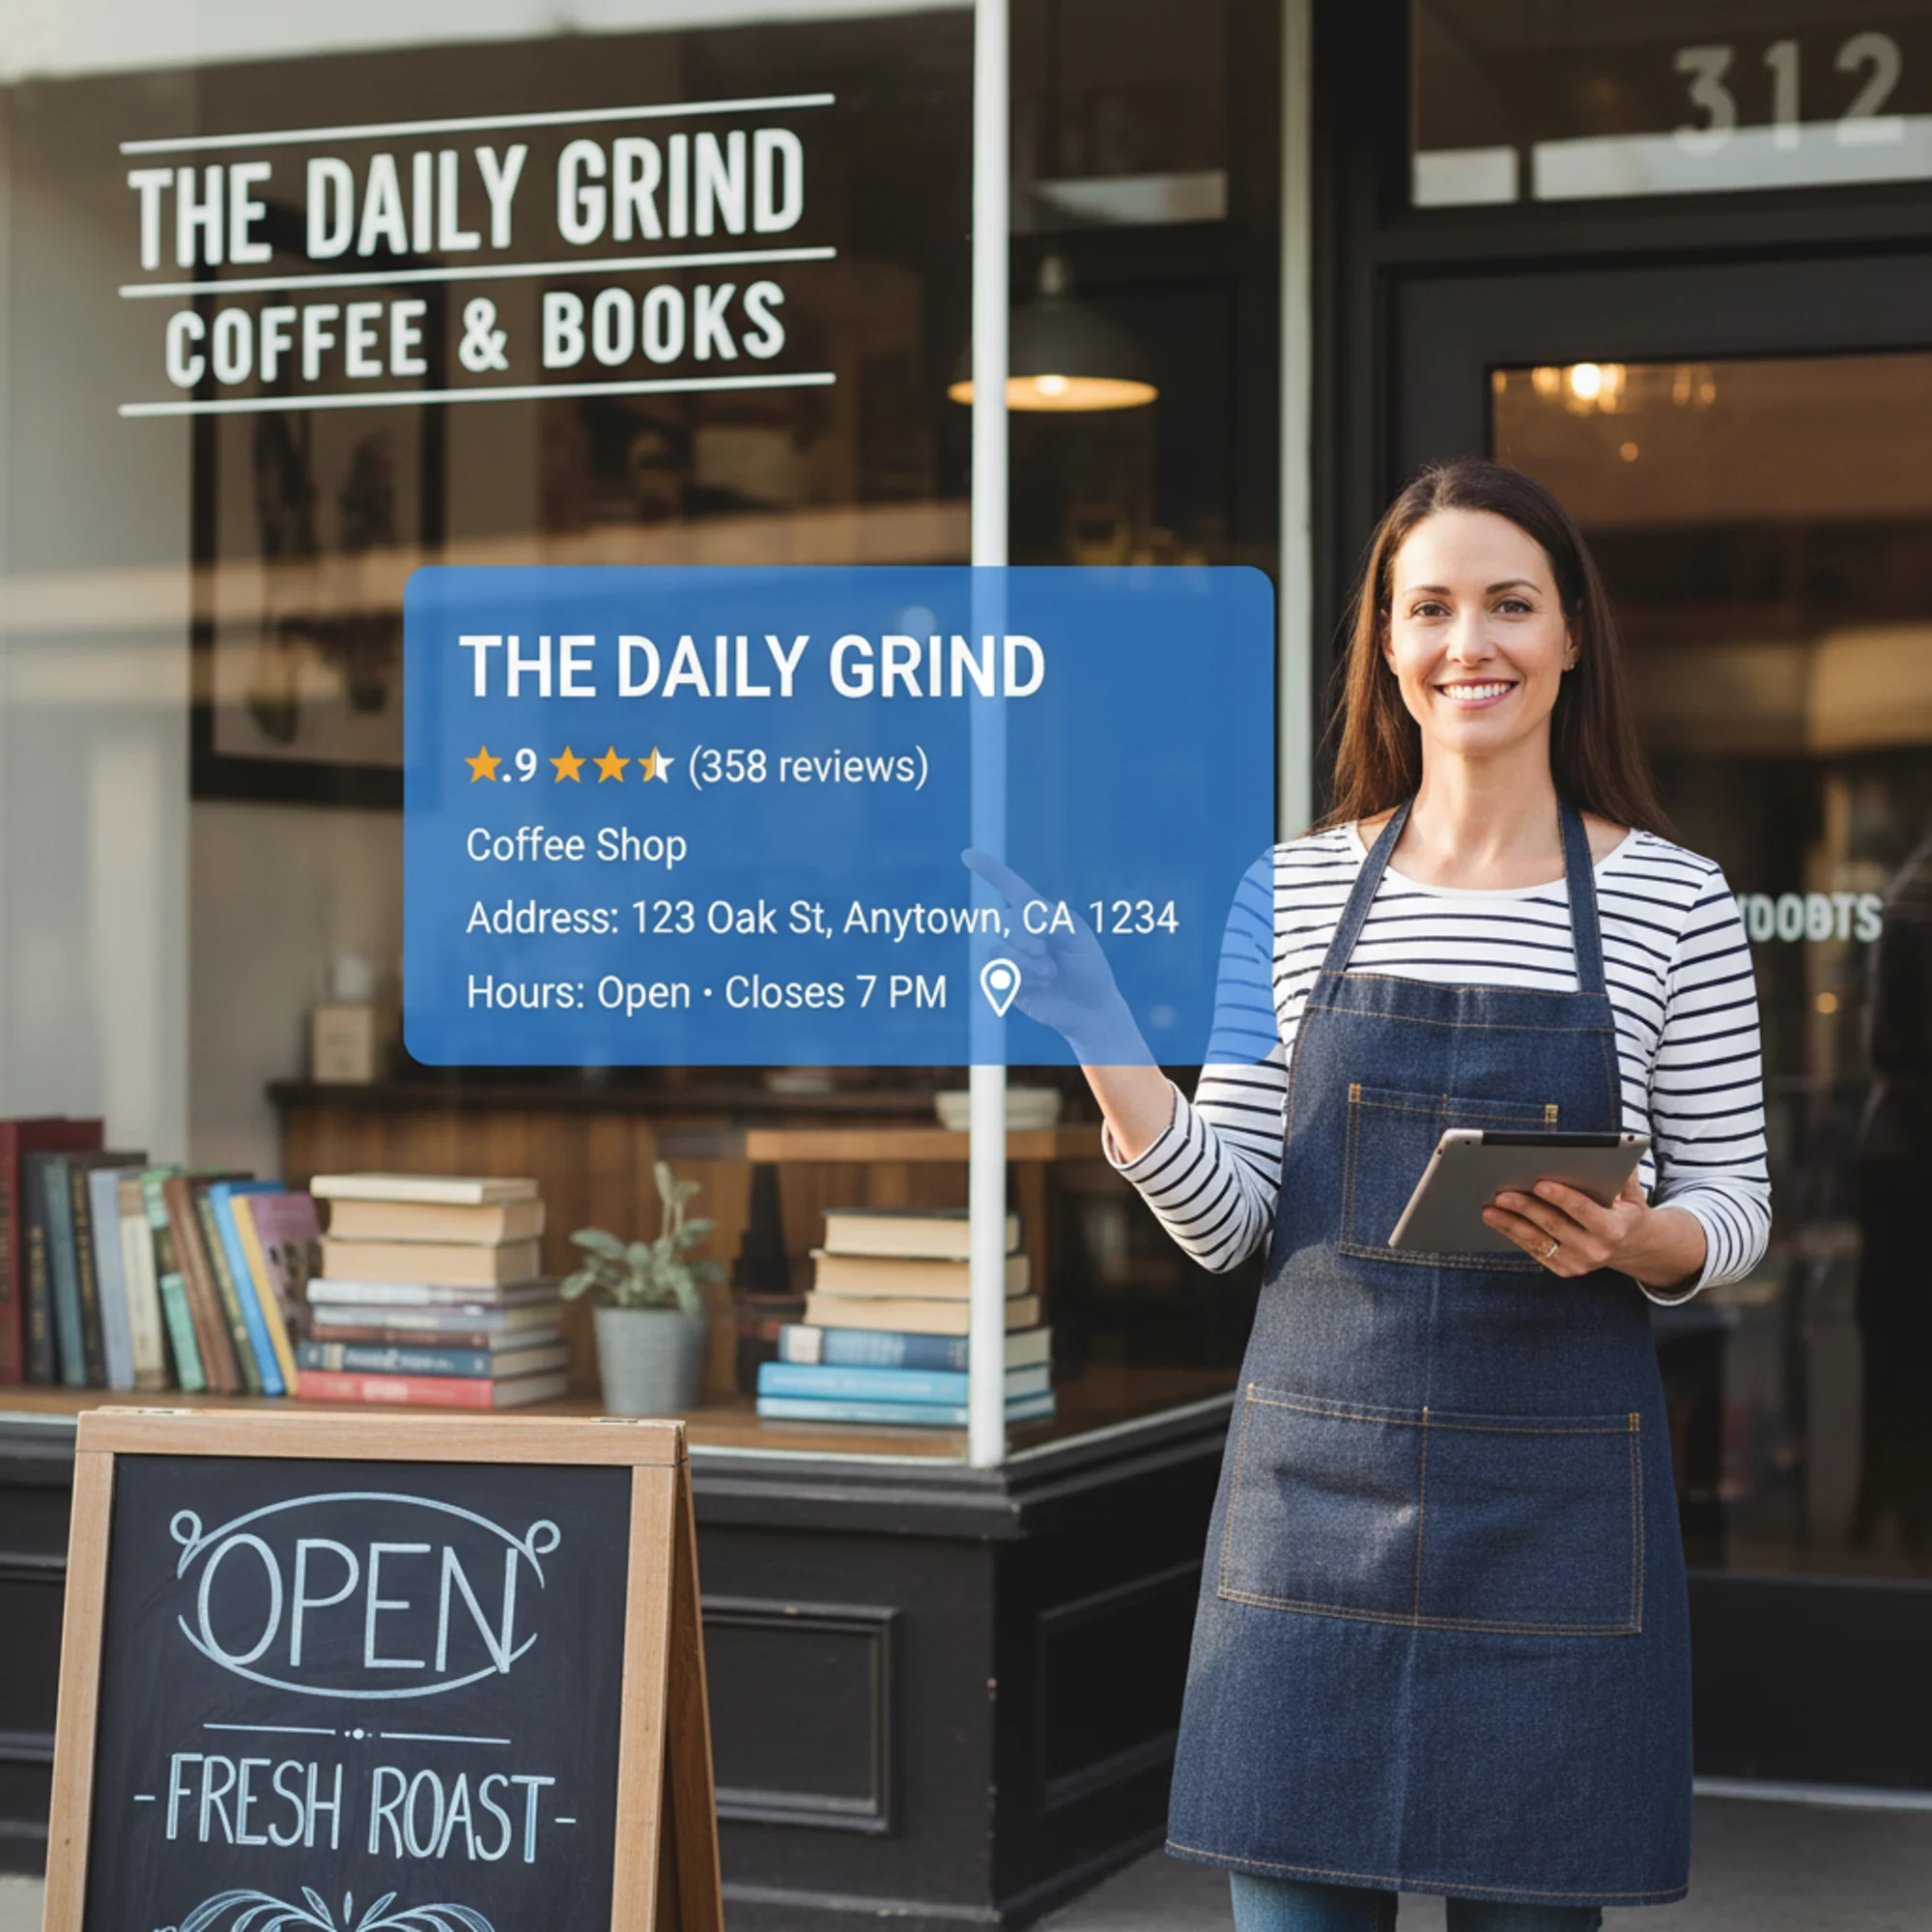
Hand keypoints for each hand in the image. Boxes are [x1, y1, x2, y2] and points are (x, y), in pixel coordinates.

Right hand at [960, 848, 1148, 1062]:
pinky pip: (998, 975)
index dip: (990, 871)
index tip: (967, 854)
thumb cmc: (1089, 969)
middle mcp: (1023, 932)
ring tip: (1049, 974)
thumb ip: (1056, 923)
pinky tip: (1040, 985)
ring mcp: (1013, 957)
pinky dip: (1021, 980)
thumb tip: (1028, 914)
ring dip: (1026, 964)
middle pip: (1004, 922)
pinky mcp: (1007, 981)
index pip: (1011, 888)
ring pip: (998, 951)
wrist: (1090, 1009)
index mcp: (1040, 914)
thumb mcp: (1080, 940)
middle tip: (1044, 952)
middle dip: (1024, 938)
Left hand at [1484, 1173, 1704, 1290]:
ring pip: (1538, 1241)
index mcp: (1613, 1228)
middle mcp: (1596, 1250)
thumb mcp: (1633, 1194)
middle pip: (1554, 1225)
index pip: (1583, 1211)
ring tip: (1489, 1209)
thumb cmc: (1626, 1212)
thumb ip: (1624, 1174)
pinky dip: (1514, 1235)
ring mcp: (1578, 1263)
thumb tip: (1615, 1147)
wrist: (1632, 1247)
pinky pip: (1534, 1251)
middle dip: (1526, 1208)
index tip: (1539, 1183)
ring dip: (1510, 1225)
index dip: (1561, 1197)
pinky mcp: (1564, 1269)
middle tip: (1502, 1194)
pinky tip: (1498, 1221)